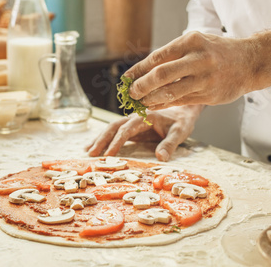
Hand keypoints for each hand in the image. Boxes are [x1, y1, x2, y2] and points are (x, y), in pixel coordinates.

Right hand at [85, 105, 203, 161]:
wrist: (183, 111)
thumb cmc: (181, 121)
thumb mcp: (180, 132)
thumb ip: (170, 144)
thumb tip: (160, 158)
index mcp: (145, 116)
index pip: (126, 129)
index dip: (117, 142)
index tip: (109, 154)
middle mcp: (135, 116)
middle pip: (113, 126)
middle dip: (102, 140)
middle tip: (92, 154)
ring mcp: (132, 121)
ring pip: (111, 127)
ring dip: (100, 138)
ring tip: (88, 151)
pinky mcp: (132, 127)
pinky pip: (115, 132)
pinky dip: (104, 138)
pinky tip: (95, 145)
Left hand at [125, 31, 256, 108]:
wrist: (250, 62)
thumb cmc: (216, 52)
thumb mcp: (195, 43)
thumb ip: (171, 55)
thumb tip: (142, 70)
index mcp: (191, 41)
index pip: (157, 57)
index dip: (138, 69)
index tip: (126, 78)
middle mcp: (198, 59)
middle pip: (161, 74)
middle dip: (141, 86)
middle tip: (131, 93)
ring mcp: (205, 78)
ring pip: (170, 91)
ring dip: (151, 99)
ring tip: (140, 102)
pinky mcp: (209, 95)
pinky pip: (180, 101)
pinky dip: (164, 104)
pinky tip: (155, 105)